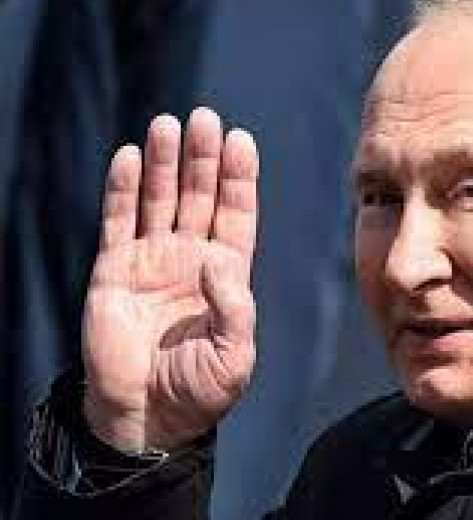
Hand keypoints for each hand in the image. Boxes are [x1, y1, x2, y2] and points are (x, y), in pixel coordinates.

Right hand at [82, 107, 258, 451]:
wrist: (148, 416)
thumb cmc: (200, 389)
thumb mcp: (235, 354)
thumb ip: (234, 306)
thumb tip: (216, 259)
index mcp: (227, 273)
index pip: (236, 213)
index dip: (238, 178)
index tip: (241, 140)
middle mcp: (191, 258)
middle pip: (199, 196)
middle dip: (203, 158)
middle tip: (205, 119)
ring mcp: (152, 260)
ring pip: (160, 200)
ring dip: (165, 163)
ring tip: (167, 124)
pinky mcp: (115, 270)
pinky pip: (118, 221)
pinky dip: (122, 190)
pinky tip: (130, 158)